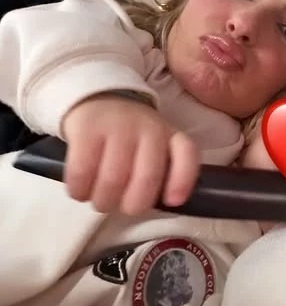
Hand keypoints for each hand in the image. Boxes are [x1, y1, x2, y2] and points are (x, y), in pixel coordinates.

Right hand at [61, 94, 199, 215]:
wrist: (97, 97)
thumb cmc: (129, 133)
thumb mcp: (154, 144)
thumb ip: (161, 169)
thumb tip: (160, 203)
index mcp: (169, 135)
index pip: (186, 154)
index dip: (182, 181)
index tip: (172, 202)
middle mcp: (148, 129)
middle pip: (146, 177)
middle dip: (132, 205)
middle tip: (120, 207)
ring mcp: (117, 127)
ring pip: (113, 179)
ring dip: (104, 201)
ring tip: (100, 201)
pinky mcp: (86, 129)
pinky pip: (82, 171)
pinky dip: (80, 190)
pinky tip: (80, 191)